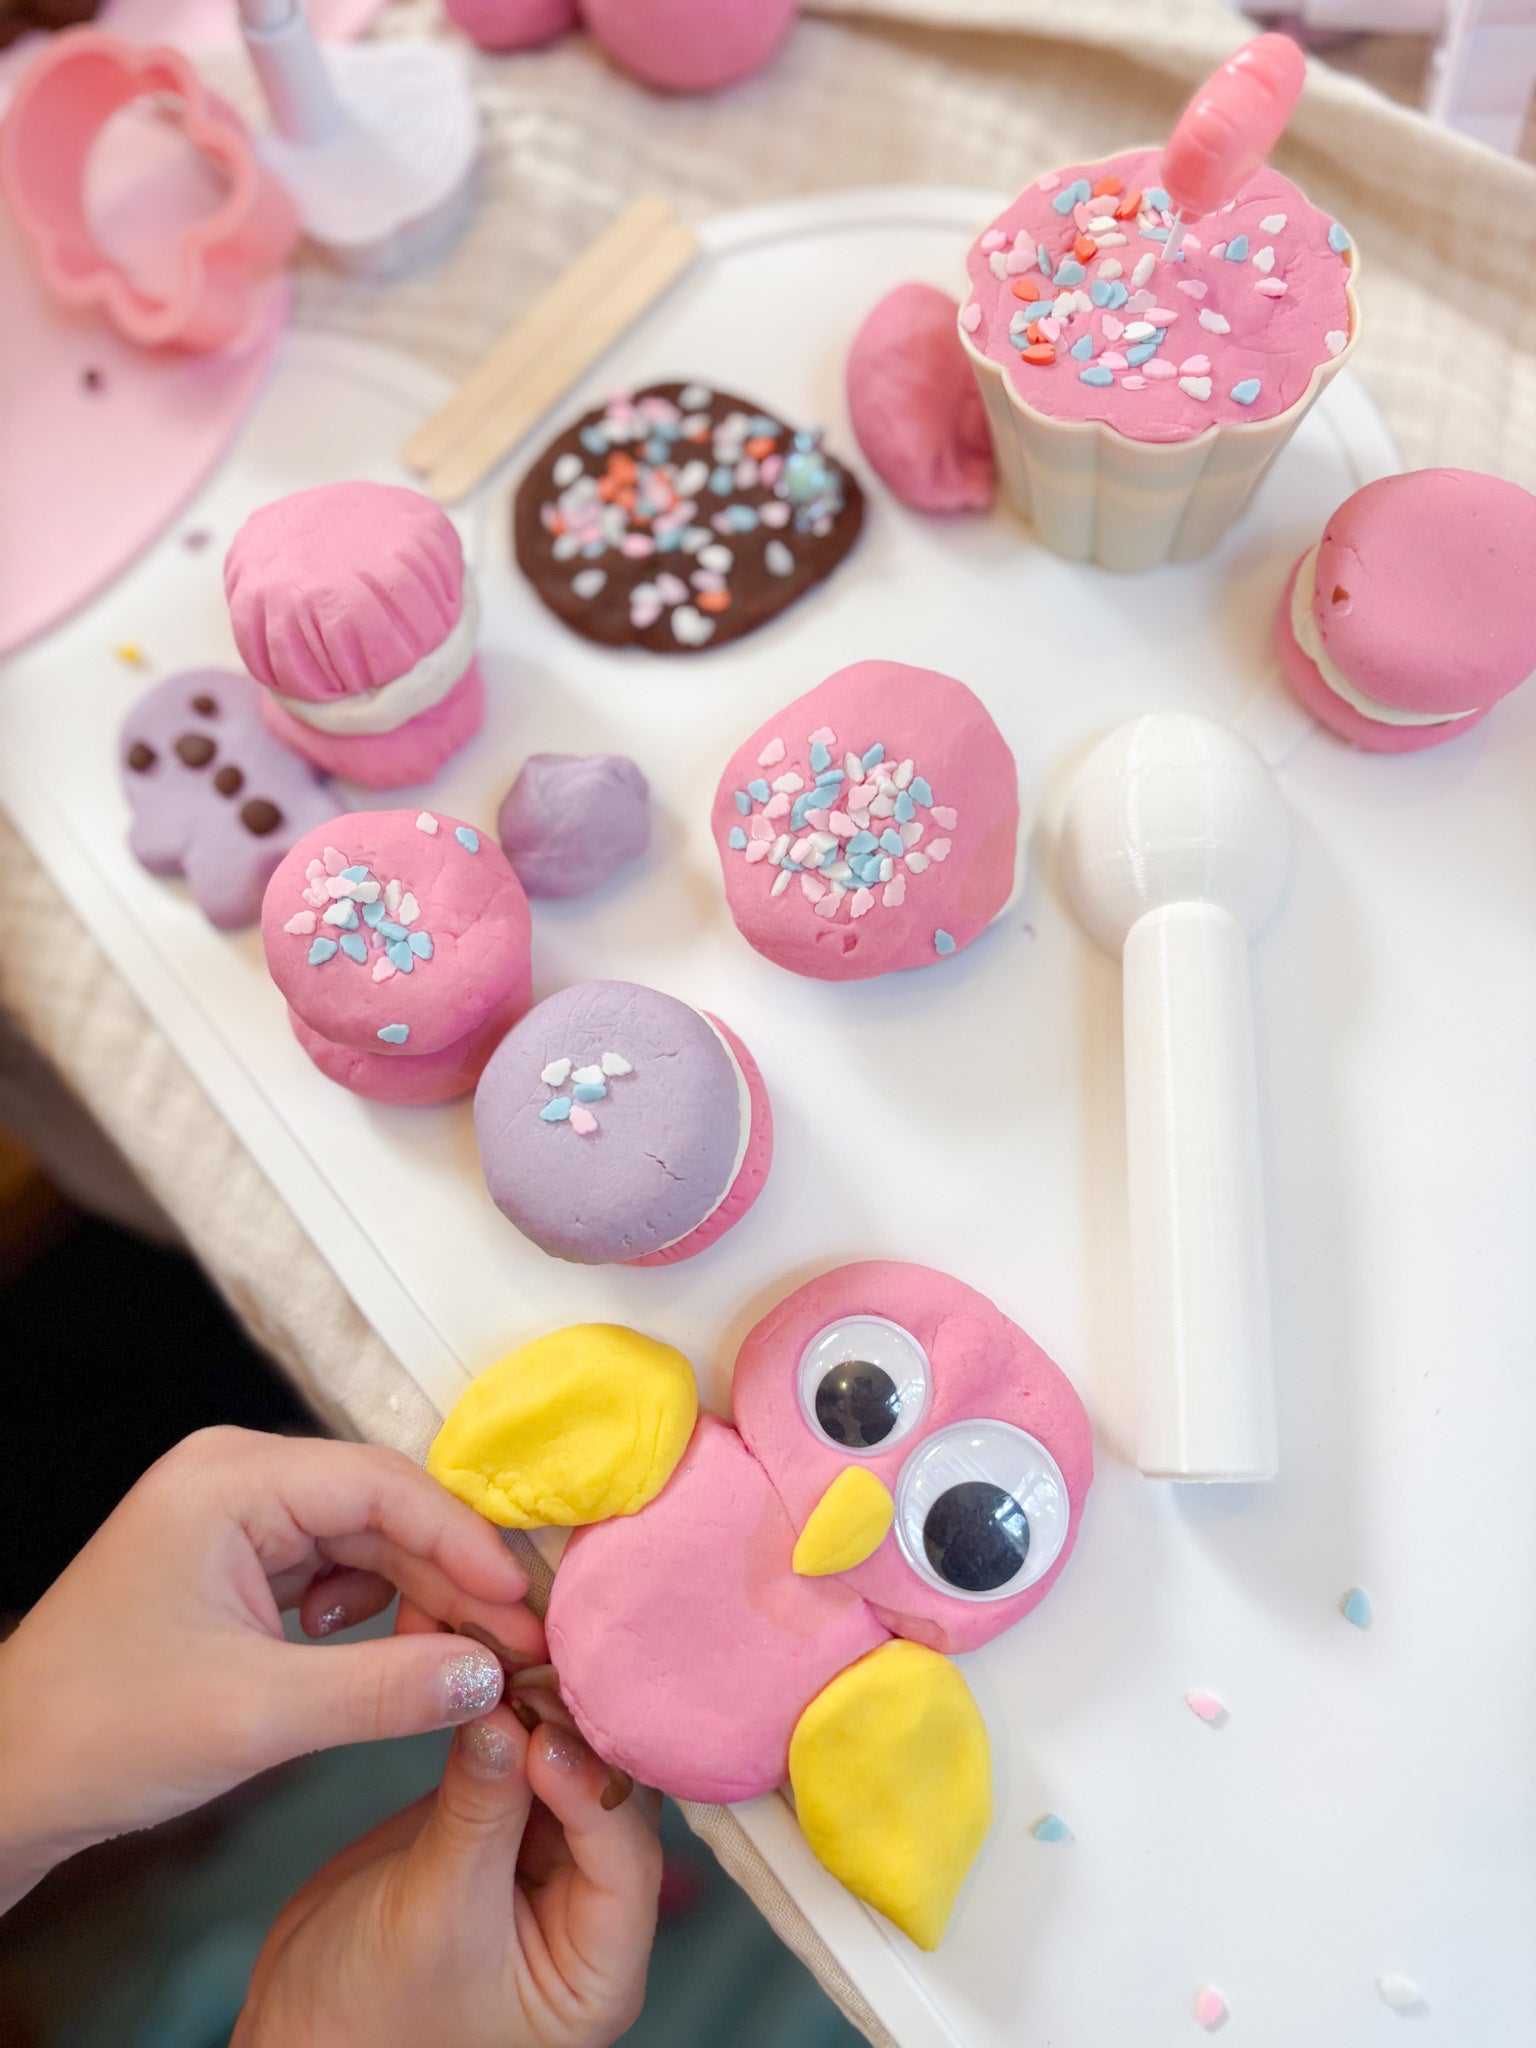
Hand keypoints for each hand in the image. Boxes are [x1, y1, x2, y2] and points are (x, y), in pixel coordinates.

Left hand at [0, 1427, 542, 1907]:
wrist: (6, 1781)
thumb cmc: (103, 1733)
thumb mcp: (257, 1714)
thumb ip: (385, 1688)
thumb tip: (491, 1675)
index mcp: (230, 1479)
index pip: (382, 1486)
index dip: (464, 1543)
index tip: (522, 1606)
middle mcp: (234, 1475)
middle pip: (380, 1508)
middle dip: (449, 1578)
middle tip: (517, 1645)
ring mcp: (233, 1514)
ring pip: (364, 1539)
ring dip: (417, 1597)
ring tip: (464, 1659)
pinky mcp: (234, 1558)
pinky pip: (332, 1566)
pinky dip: (373, 1612)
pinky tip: (385, 1657)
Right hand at [234, 1703, 662, 2047]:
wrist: (295, 2030)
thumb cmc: (367, 2021)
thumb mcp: (431, 1920)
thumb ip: (477, 1815)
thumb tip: (505, 1715)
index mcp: (601, 1963)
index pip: (625, 1858)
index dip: (589, 1789)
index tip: (544, 1734)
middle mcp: (588, 1903)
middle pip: (603, 1793)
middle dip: (566, 1728)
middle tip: (526, 1665)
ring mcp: (544, 1855)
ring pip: (560, 1758)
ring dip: (531, 1703)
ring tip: (500, 1648)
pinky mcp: (499, 1818)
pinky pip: (512, 1752)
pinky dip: (495, 1708)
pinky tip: (475, 1661)